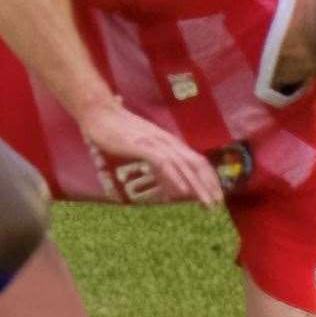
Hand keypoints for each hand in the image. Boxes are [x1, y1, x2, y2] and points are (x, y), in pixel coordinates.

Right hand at [78, 99, 222, 207]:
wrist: (99, 112)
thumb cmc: (117, 129)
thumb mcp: (141, 144)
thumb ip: (154, 157)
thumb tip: (163, 174)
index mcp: (168, 142)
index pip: (196, 160)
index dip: (208, 178)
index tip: (215, 195)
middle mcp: (167, 141)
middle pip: (195, 164)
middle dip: (208, 185)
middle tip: (216, 205)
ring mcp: (155, 142)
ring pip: (183, 165)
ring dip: (197, 185)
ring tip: (206, 202)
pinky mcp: (142, 145)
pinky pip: (163, 162)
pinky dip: (174, 177)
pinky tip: (182, 191)